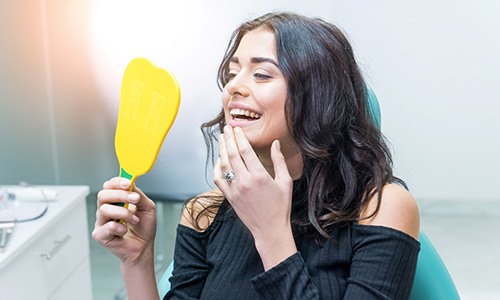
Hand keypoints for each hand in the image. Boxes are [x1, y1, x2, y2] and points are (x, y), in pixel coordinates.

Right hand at [92, 177, 156, 265]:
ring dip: (124, 213)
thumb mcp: (147, 207)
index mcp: (115, 201)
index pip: (109, 185)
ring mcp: (101, 222)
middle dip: (120, 195)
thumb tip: (131, 185)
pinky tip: (125, 231)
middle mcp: (106, 209)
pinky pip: (108, 227)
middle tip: (135, 199)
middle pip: (103, 195)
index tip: (129, 183)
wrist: (144, 247)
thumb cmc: (143, 228)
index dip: (117, 182)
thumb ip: (139, 195)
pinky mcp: (100, 235)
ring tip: (135, 220)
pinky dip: (120, 228)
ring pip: (104, 209)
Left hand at [214, 126, 296, 268]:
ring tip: (222, 139)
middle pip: (232, 154)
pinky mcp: (230, 197)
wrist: (270, 230)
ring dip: (222, 150)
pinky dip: (217, 168)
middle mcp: (245, 181)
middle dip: (229, 139)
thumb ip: (279, 161)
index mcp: (259, 175)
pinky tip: (219, 160)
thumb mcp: (285, 182)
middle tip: (226, 128)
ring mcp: (235, 189)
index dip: (240, 137)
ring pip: (224, 165)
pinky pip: (219, 179)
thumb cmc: (281, 206)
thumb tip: (275, 143)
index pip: (245, 150)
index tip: (237, 129)